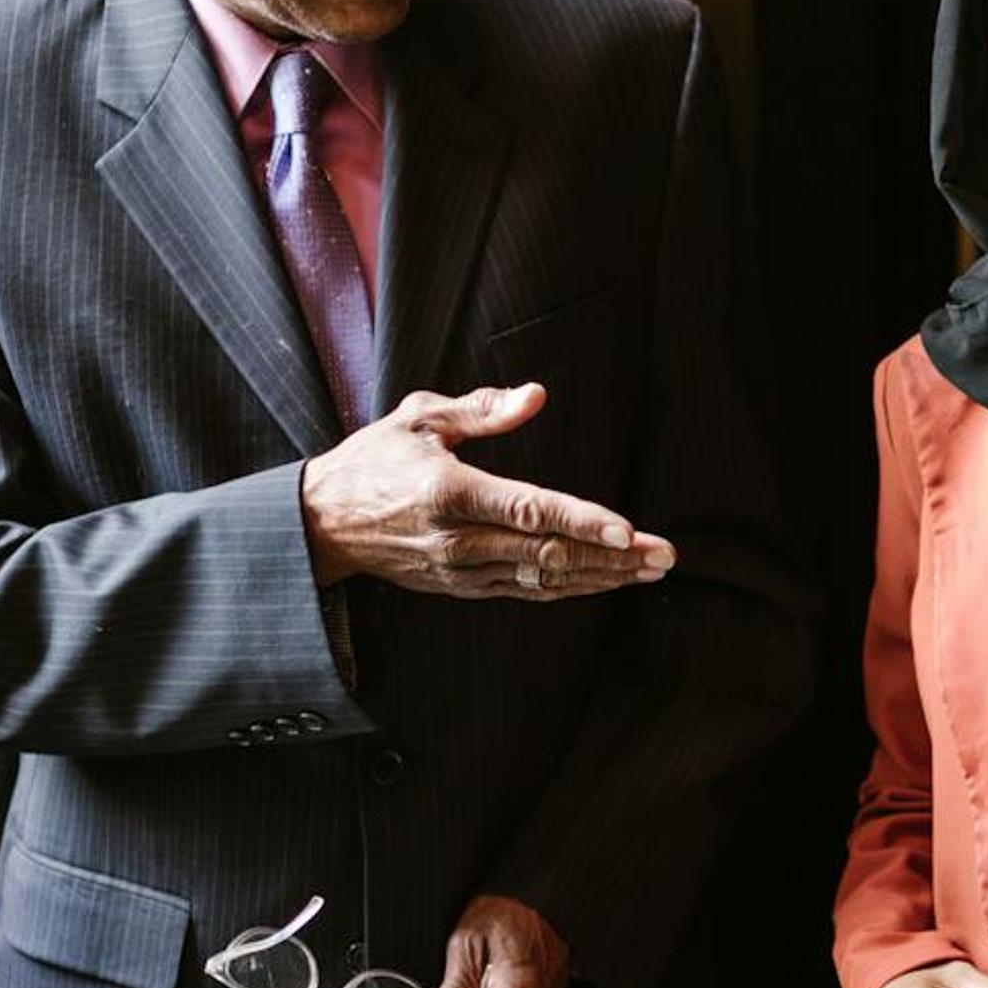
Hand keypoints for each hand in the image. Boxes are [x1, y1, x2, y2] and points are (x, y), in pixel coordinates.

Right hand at [300, 383, 677, 596]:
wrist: (323, 523)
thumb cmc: (374, 460)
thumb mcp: (419, 418)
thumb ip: (481, 409)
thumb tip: (535, 395)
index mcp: (450, 492)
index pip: (529, 509)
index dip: (582, 521)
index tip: (627, 528)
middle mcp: (458, 539)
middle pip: (548, 552)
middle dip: (612, 555)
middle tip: (663, 554)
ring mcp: (460, 571)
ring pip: (543, 578)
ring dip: (601, 577)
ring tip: (648, 571)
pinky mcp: (461, 588)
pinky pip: (525, 591)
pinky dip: (568, 588)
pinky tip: (604, 581)